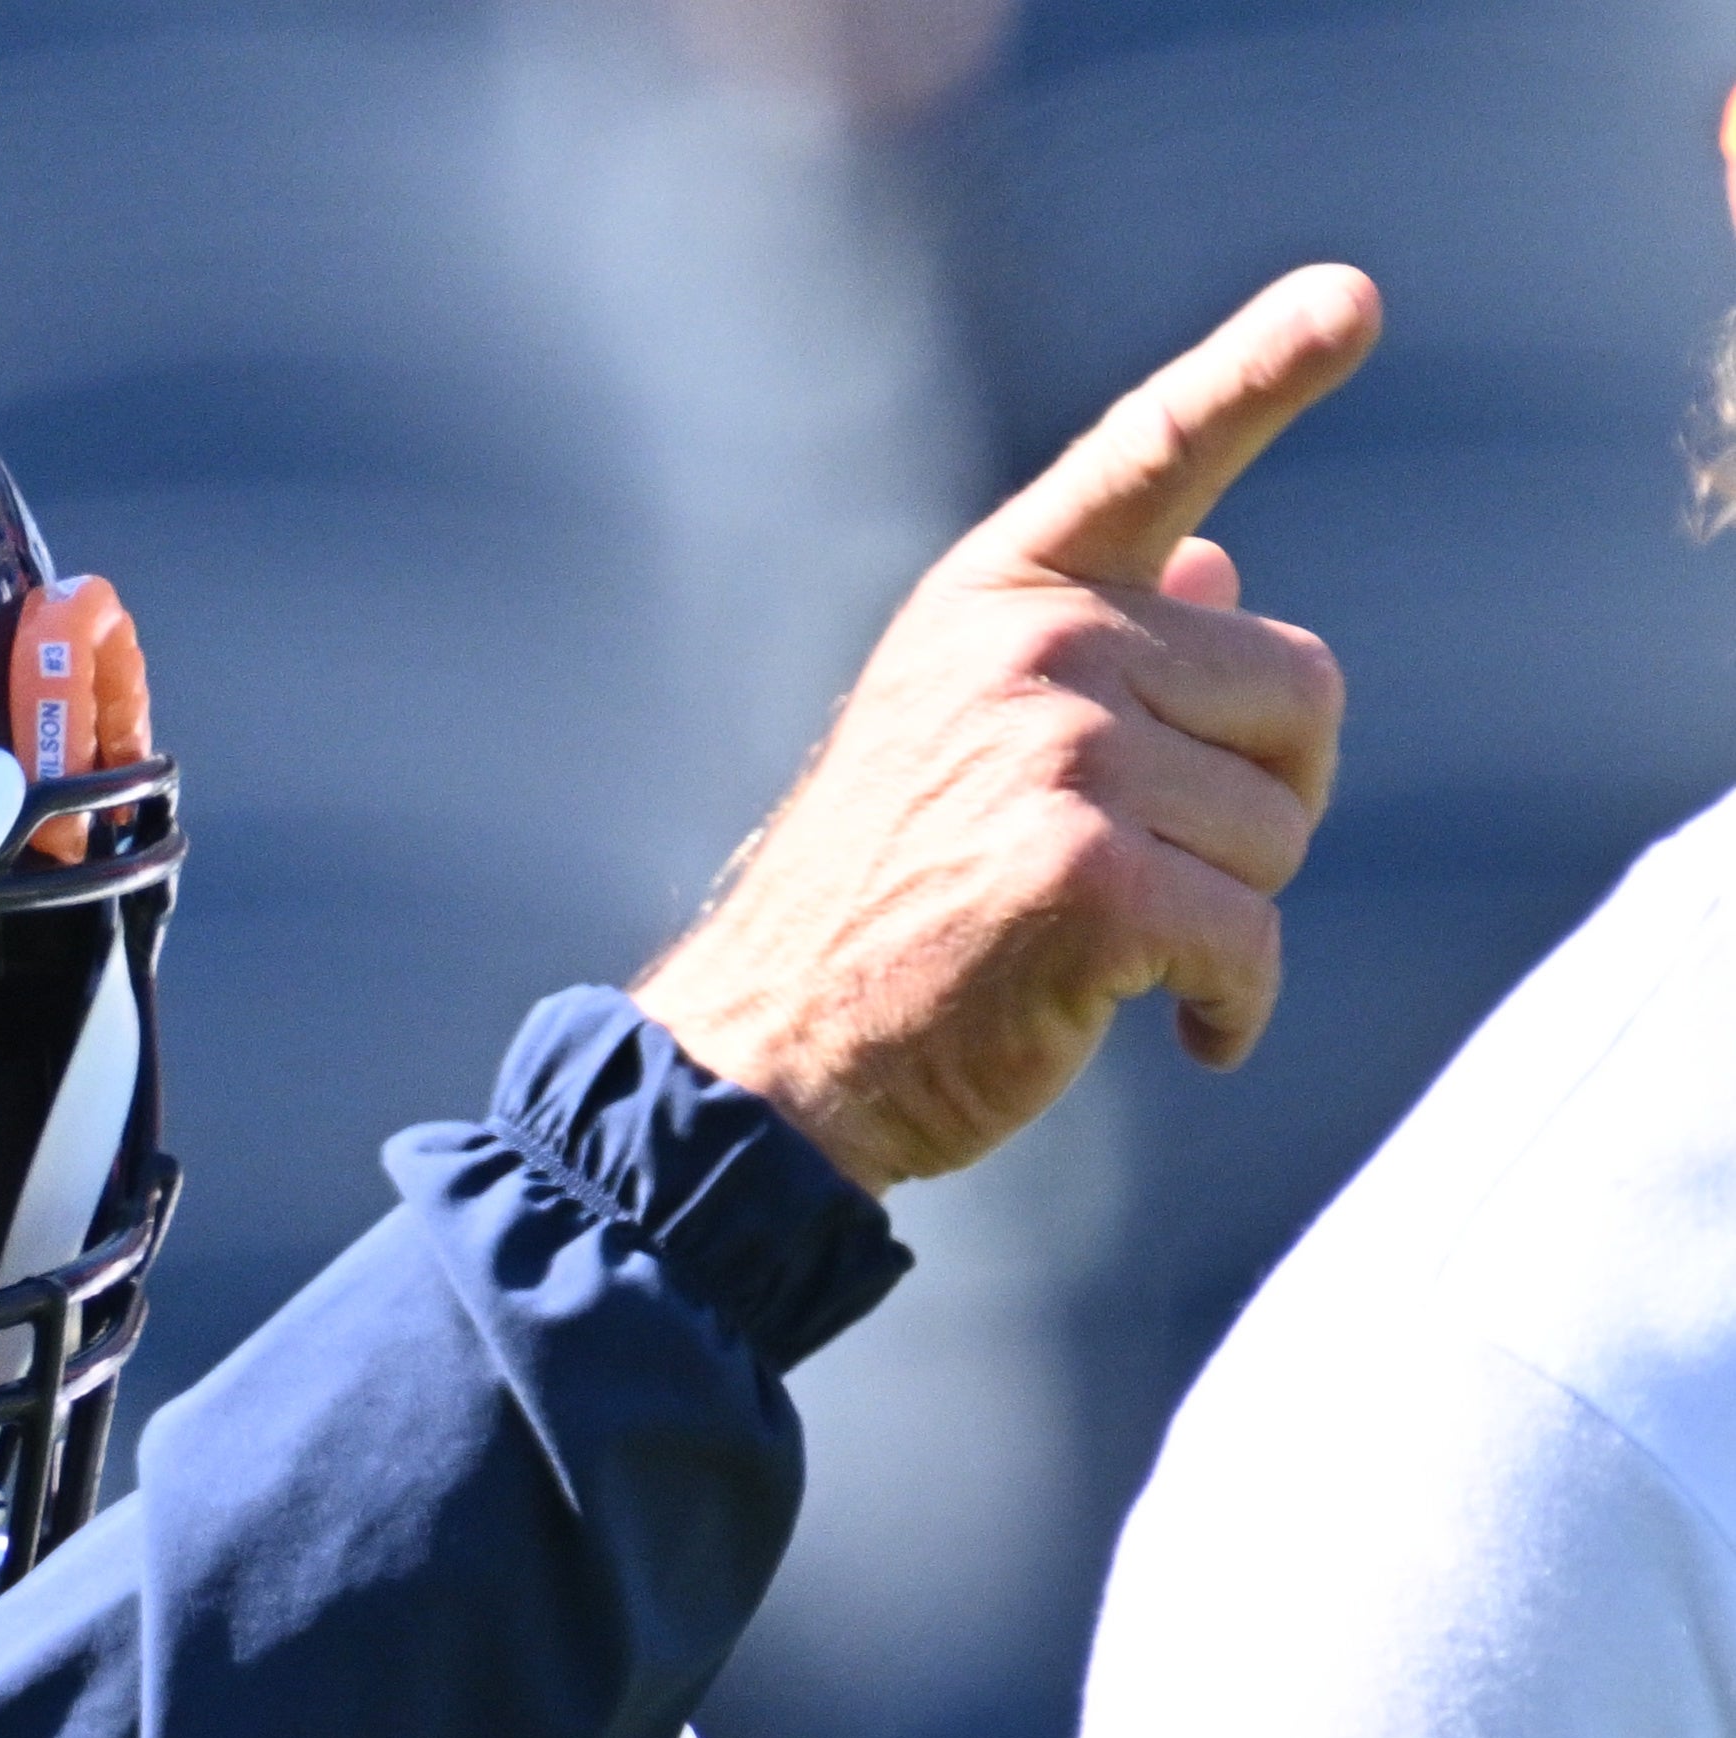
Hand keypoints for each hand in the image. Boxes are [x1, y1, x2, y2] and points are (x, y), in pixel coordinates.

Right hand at [633, 265, 1380, 1197]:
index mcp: (1001, 596)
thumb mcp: (962, 738)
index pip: (1153, 451)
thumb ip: (1098, 647)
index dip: (1261, 367)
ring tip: (1113, 953)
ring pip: (1281, 827)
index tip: (1352, 297)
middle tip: (1165, 873)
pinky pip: (1251, 937)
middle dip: (1264, 800)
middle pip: (1297, 692)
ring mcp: (1055, 756)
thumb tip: (1225, 571)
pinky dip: (1234, 1006)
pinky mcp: (1082, 878)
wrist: (768, 1055)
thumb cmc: (878, 902)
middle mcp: (1032, 650)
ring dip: (1232, 916)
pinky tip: (1183, 1033)